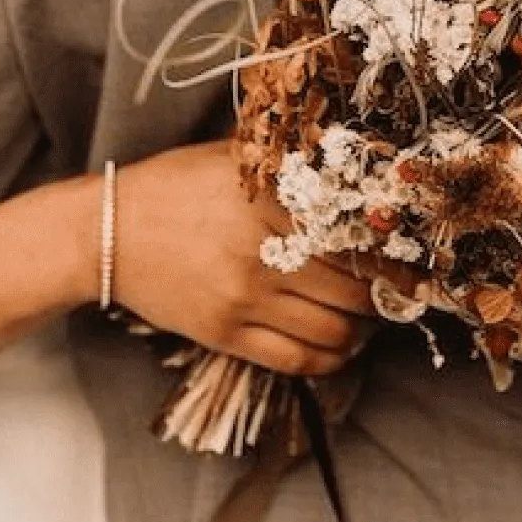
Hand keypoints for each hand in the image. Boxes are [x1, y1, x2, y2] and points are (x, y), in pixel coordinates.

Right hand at [110, 141, 374, 376]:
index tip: (414, 259)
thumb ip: (286, 166)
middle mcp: (261, 251)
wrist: (107, 230)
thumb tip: (351, 176)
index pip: (355, 236)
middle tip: (400, 291)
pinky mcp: (226, 334)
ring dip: (365, 330)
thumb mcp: (232, 161)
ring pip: (334, 330)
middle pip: (354, 288)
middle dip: (387, 295)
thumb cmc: (173, 186)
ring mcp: (243, 298)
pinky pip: (298, 360)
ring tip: (370, 318)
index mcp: (270, 200)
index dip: (393, 255)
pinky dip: (332, 359)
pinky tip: (340, 344)